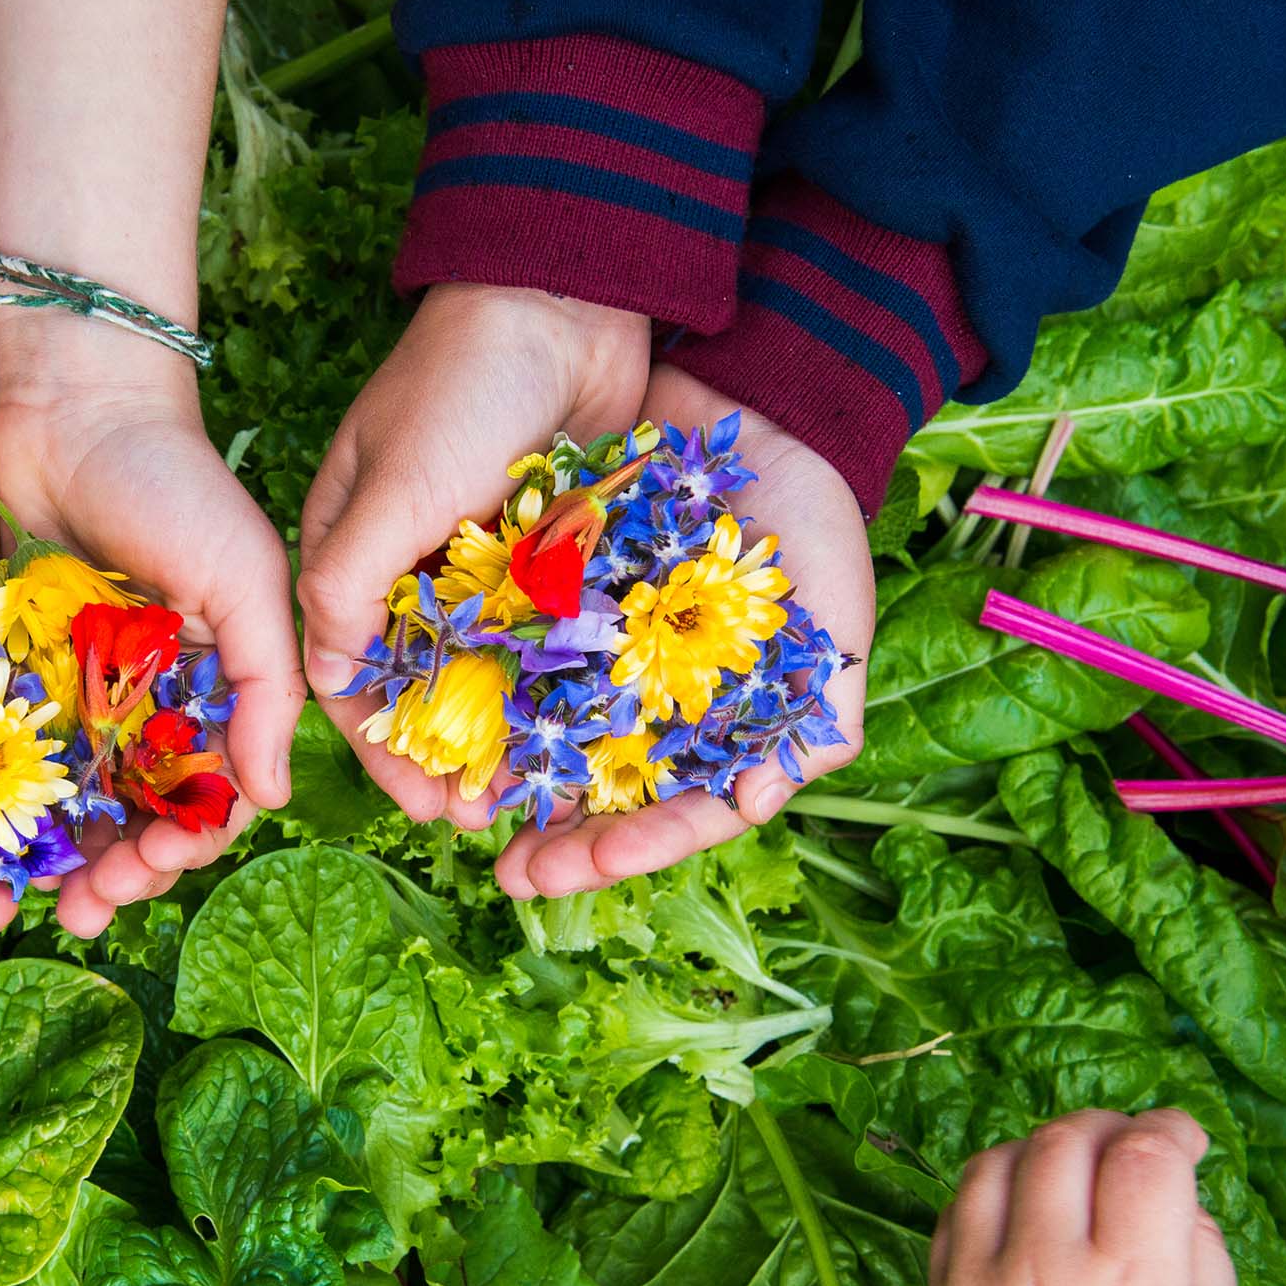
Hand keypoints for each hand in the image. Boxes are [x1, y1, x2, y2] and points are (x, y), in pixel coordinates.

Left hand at [0, 337, 304, 939]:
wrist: (75, 404)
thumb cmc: (176, 484)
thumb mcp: (246, 578)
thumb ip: (267, 685)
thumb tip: (272, 797)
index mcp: (211, 689)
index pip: (208, 795)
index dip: (185, 846)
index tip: (151, 870)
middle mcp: (148, 701)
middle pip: (137, 817)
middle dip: (119, 873)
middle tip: (85, 909)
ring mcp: (80, 689)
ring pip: (71, 802)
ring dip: (58, 861)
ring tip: (27, 904)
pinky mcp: (16, 667)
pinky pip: (11, 754)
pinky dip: (2, 804)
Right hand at [299, 283, 652, 826]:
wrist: (566, 299)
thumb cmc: (460, 386)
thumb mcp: (392, 488)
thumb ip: (347, 583)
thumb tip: (322, 682)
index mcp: (350, 549)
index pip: (349, 673)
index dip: (381, 748)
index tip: (424, 806)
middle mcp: (412, 566)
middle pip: (421, 687)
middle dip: (446, 758)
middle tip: (483, 818)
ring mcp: (484, 560)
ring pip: (486, 672)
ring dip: (505, 735)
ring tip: (536, 795)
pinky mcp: (548, 550)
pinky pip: (546, 636)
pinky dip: (556, 684)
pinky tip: (582, 736)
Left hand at [495, 362, 874, 900]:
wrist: (759, 412)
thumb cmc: (812, 529)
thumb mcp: (834, 627)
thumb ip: (816, 722)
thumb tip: (755, 805)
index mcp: (714, 729)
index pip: (675, 811)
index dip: (634, 845)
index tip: (589, 862)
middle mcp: (649, 706)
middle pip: (600, 794)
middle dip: (557, 840)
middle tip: (511, 873)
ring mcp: (598, 657)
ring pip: (547, 741)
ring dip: (508, 784)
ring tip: (464, 817)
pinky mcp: (556, 605)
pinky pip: (513, 659)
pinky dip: (485, 694)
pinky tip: (451, 722)